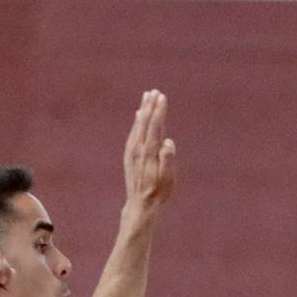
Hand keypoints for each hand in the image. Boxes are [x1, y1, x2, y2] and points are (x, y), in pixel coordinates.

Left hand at [124, 89, 174, 211]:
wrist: (139, 204)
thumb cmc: (158, 192)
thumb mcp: (167, 180)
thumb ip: (167, 160)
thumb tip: (167, 142)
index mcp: (149, 153)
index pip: (155, 127)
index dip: (158, 112)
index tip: (162, 97)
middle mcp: (138, 150)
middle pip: (144, 122)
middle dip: (150, 106)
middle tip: (154, 91)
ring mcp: (132, 152)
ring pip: (137, 126)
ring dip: (142, 110)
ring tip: (147, 96)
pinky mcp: (129, 156)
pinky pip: (133, 133)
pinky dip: (136, 122)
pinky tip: (138, 115)